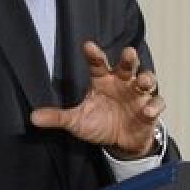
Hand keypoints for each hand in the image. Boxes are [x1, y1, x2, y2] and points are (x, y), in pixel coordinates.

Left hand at [30, 41, 164, 158]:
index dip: (94, 54)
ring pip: (146, 80)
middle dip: (129, 59)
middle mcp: (122, 83)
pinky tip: (146, 111)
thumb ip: (57, 117)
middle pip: (127, 66)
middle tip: (128, 53)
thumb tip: (33, 117)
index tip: (88, 46)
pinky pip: (156, 104)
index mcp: (102, 80)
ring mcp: (137, 95)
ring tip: (143, 81)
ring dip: (147, 79)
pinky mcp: (149, 110)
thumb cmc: (99, 124)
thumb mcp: (76, 121)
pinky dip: (153, 107)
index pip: (98, 64)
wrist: (120, 143)